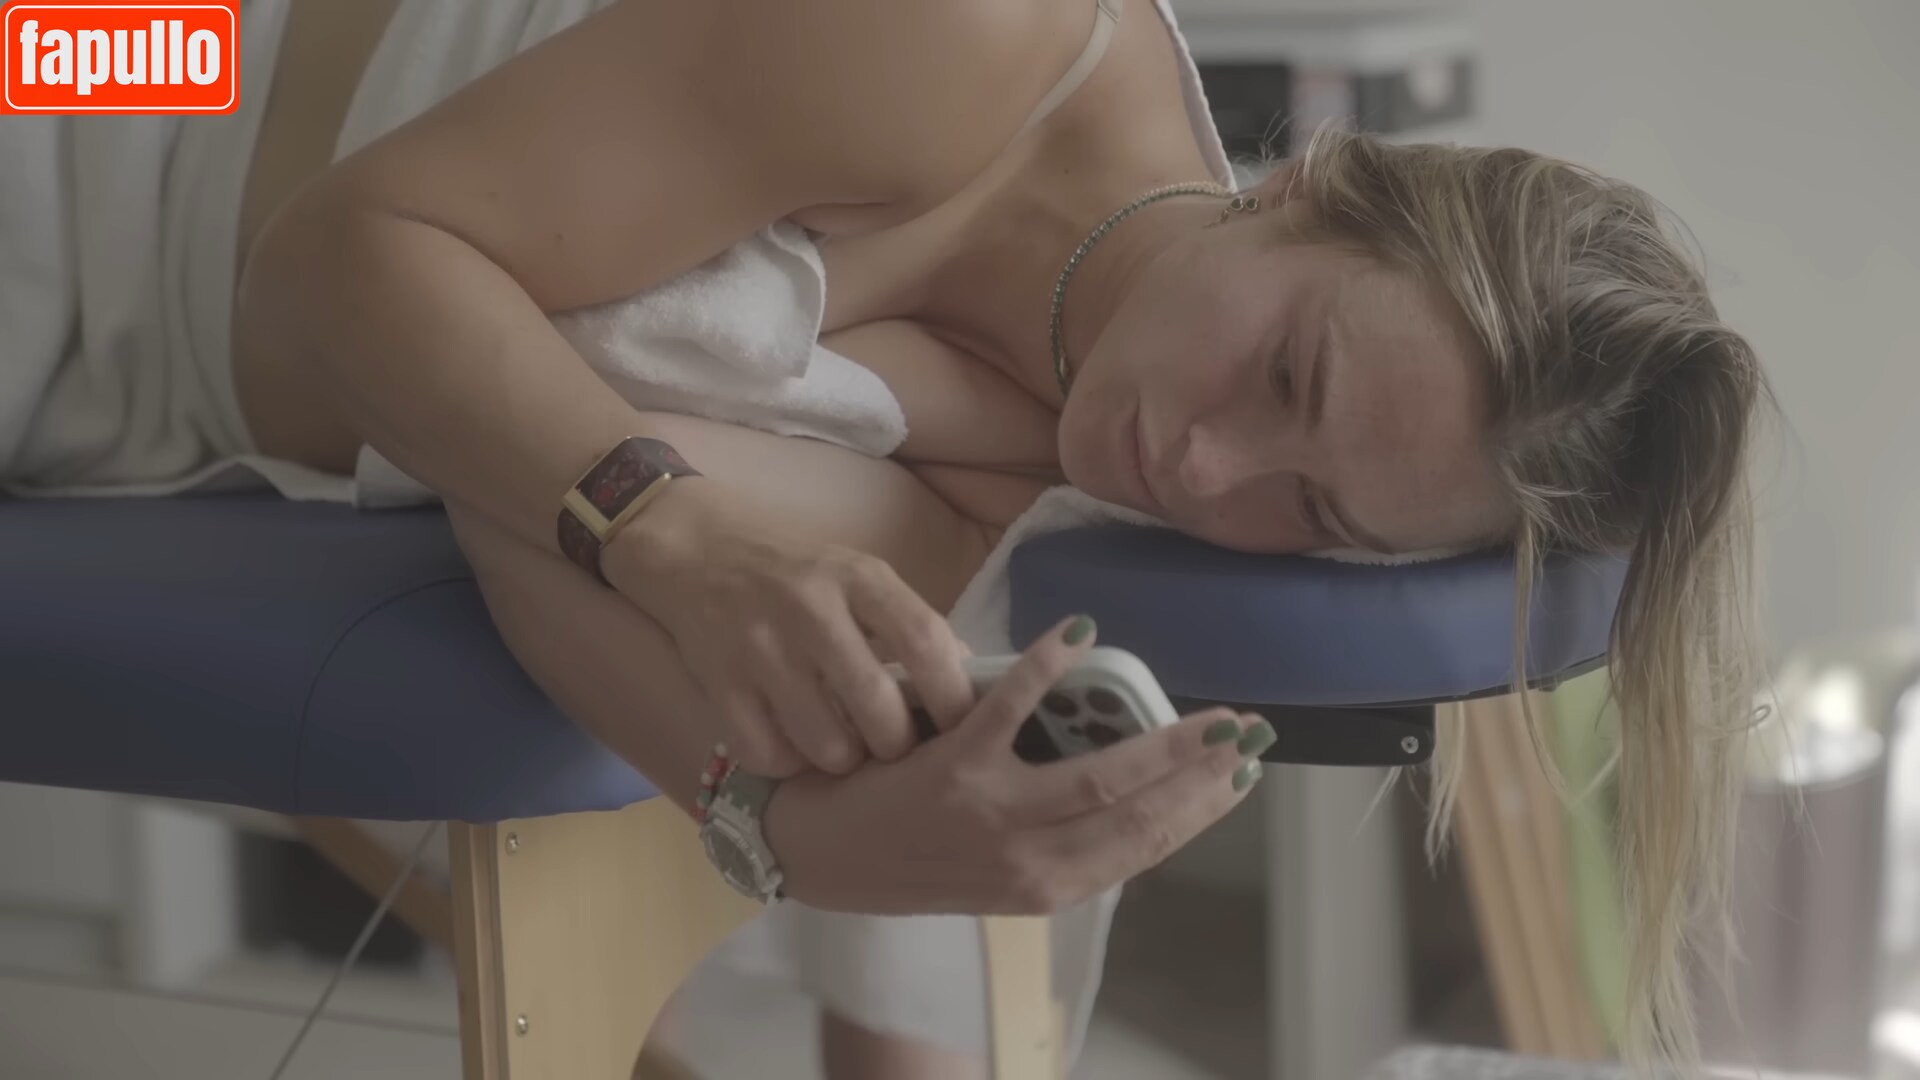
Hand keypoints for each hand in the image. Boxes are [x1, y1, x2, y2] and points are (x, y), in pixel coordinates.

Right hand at [604, 479, 976, 778]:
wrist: (692, 546)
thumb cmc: (791, 566)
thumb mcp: (858, 573)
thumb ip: (908, 622)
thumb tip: (969, 677)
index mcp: (859, 578)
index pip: (924, 641)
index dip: (954, 697)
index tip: (965, 728)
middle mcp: (811, 611)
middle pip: (877, 709)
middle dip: (898, 746)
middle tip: (895, 747)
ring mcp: (760, 650)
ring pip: (825, 745)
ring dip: (844, 762)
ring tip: (844, 748)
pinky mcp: (718, 683)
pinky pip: (768, 755)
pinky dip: (788, 764)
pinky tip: (793, 745)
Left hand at [761, 616, 1270, 914]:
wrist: (817, 857)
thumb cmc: (913, 858)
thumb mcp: (997, 874)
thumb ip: (1059, 844)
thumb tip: (1132, 797)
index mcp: (1045, 888)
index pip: (1145, 848)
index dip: (1201, 812)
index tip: (1247, 777)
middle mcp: (1027, 861)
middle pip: (1139, 814)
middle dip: (1203, 774)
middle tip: (1250, 734)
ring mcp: (991, 814)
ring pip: (1098, 777)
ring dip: (1164, 741)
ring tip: (1210, 711)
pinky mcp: (950, 766)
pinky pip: (1010, 709)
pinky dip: (1048, 669)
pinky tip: (1082, 634)